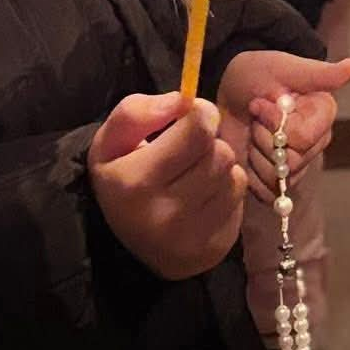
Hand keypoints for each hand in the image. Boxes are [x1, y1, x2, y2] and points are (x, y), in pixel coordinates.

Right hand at [89, 91, 246, 278]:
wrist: (128, 246)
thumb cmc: (122, 179)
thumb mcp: (110, 141)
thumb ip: (138, 112)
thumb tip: (182, 101)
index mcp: (135, 182)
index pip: (198, 129)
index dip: (201, 113)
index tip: (192, 117)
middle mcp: (165, 213)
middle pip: (220, 152)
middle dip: (208, 143)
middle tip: (189, 150)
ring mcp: (192, 236)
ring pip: (233, 173)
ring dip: (219, 166)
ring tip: (195, 174)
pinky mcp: (215, 248)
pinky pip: (239, 197)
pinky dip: (226, 190)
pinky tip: (204, 197)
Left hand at [219, 51, 349, 200]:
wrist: (232, 91)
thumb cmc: (258, 75)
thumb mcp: (285, 68)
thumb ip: (320, 74)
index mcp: (323, 116)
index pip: (301, 137)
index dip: (274, 122)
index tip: (260, 102)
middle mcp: (316, 143)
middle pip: (289, 162)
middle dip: (262, 138)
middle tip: (254, 117)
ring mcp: (298, 164)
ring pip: (277, 179)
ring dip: (254, 154)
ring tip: (252, 131)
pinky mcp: (277, 181)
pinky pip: (265, 192)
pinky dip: (249, 173)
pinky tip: (247, 151)